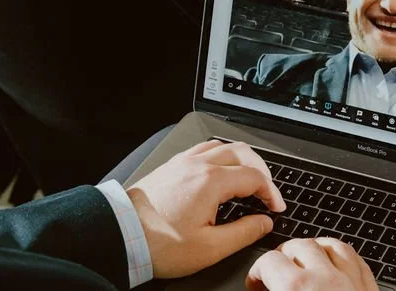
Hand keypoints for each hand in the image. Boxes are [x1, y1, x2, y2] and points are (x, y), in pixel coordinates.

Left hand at [125, 140, 285, 278]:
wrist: (120, 236)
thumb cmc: (159, 244)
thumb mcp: (209, 248)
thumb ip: (243, 233)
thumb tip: (263, 222)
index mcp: (211, 181)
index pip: (255, 177)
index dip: (271, 192)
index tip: (275, 207)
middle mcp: (198, 164)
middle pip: (243, 152)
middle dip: (262, 170)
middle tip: (268, 190)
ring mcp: (182, 162)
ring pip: (222, 146)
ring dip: (241, 159)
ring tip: (248, 177)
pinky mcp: (170, 167)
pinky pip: (203, 149)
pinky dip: (220, 157)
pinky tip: (218, 171)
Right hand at [247, 238, 378, 290]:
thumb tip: (262, 285)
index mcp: (297, 288)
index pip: (269, 262)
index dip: (258, 271)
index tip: (257, 282)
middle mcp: (326, 279)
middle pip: (300, 245)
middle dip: (285, 255)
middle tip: (278, 271)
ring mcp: (352, 281)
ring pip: (331, 245)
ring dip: (314, 249)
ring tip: (305, 263)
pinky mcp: (369, 287)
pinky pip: (356, 258)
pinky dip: (341, 256)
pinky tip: (334, 263)